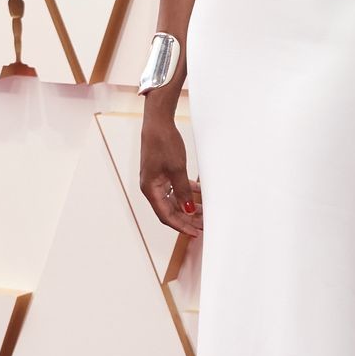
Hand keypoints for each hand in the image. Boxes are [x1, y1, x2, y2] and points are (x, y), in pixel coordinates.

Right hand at [139, 114, 202, 237]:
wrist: (158, 123)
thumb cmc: (163, 143)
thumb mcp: (177, 169)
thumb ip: (183, 191)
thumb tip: (188, 210)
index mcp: (150, 189)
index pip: (166, 216)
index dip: (181, 226)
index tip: (195, 233)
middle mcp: (151, 187)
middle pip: (169, 210)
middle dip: (186, 219)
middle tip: (203, 225)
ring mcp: (156, 180)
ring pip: (173, 200)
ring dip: (188, 206)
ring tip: (204, 212)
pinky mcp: (162, 173)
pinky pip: (175, 189)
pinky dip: (186, 193)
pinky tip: (199, 194)